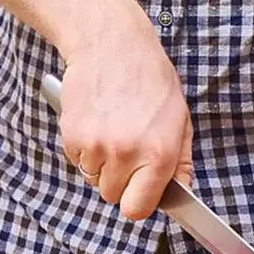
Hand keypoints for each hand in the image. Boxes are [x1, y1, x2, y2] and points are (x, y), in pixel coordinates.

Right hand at [58, 11, 193, 220]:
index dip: (138, 201)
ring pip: (92, 177)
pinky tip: (94, 123)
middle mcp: (126, 154)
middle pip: (112, 196)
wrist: (112, 43)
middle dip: (118, 180)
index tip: (138, 190)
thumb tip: (180, 190)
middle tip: (124, 150)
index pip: (138, 209)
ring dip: (99, 163)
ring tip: (109, 131)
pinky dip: (82, 148)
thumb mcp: (179, 117)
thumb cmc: (149, 76)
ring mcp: (96, 145)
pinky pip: (76, 160)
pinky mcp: (72, 134)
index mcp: (159, 153)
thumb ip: (180, 159)